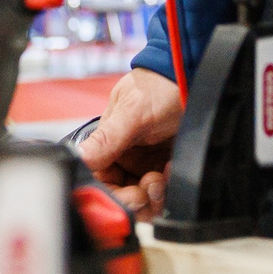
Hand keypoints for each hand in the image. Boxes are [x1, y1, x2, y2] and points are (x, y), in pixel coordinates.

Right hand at [78, 67, 183, 215]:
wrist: (193, 75)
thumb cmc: (160, 86)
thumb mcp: (133, 111)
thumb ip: (107, 138)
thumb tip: (79, 158)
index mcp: (109, 143)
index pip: (101, 181)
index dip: (114, 194)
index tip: (132, 196)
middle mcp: (126, 156)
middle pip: (123, 195)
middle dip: (138, 198)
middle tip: (151, 186)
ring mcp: (148, 162)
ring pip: (145, 197)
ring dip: (156, 194)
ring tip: (165, 174)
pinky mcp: (168, 166)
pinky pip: (166, 190)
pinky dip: (171, 186)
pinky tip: (174, 168)